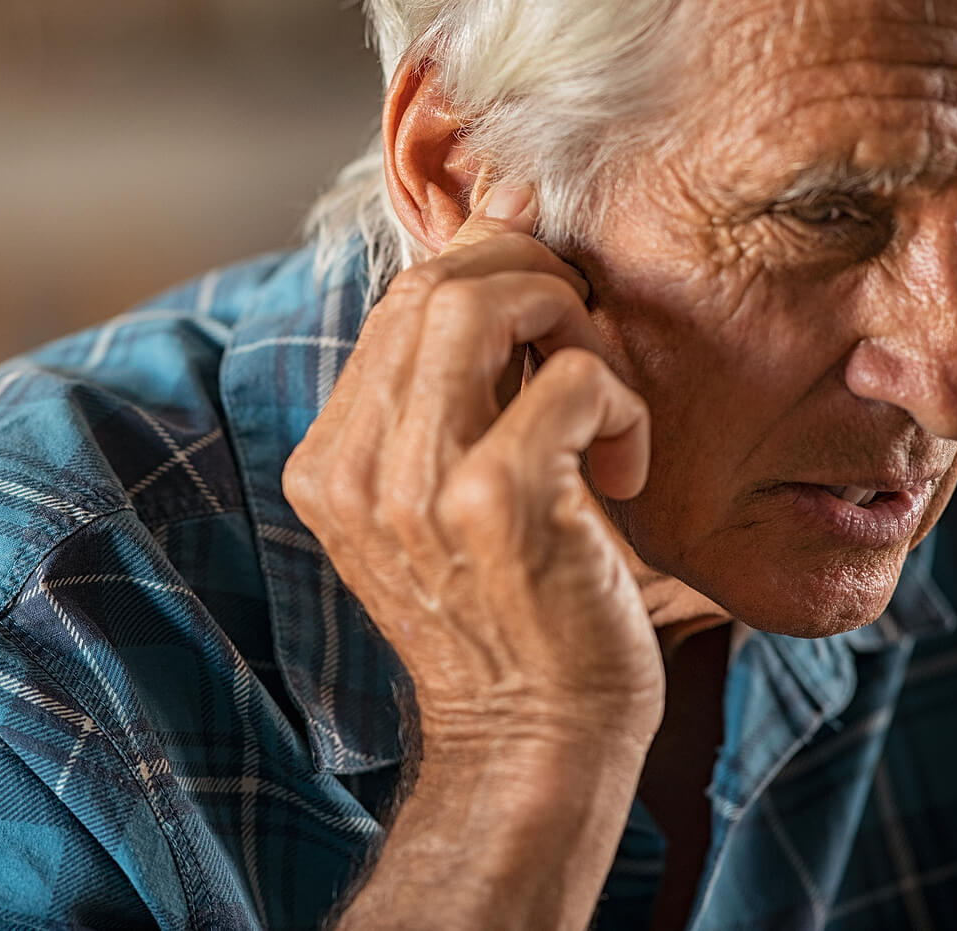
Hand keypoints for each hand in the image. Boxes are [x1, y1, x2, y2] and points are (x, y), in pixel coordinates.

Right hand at [283, 185, 665, 761]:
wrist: (531, 742)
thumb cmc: (509, 612)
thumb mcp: (448, 496)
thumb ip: (456, 381)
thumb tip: (501, 215)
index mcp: (332, 462)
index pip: (398, 302)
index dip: (485, 264)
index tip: (550, 284)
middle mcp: (357, 468)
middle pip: (433, 282)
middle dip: (531, 276)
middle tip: (583, 334)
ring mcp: (418, 484)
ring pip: (486, 301)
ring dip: (570, 324)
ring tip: (601, 397)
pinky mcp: (497, 503)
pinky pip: (570, 377)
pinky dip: (617, 399)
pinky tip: (624, 465)